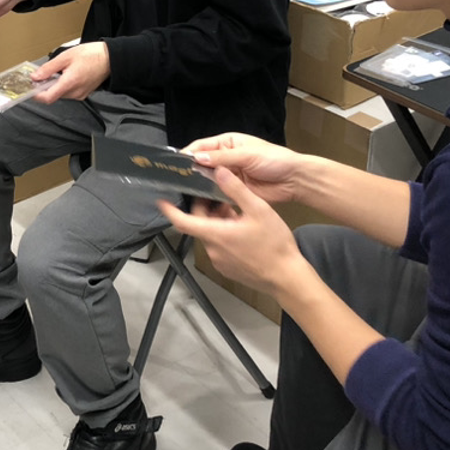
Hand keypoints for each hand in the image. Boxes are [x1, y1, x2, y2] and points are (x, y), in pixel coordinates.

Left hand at [31, 42, 109, 103]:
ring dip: (55, 86)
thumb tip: (35, 77)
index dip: (36, 95)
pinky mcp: (83, 94)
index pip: (48, 98)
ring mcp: (80, 95)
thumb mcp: (65, 57)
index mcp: (69, 83)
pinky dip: (63, 86)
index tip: (30, 88)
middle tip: (43, 74)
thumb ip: (49, 68)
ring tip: (58, 72)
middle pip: (53, 95)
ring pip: (60, 94)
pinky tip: (66, 75)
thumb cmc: (91, 55)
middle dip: (45, 87)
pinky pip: (68, 93)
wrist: (110, 58)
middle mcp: (75, 93)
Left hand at [157, 167, 303, 295]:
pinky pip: (219, 246)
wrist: (288, 277)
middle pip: (199, 224)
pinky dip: (225, 234)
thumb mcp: (258, 209)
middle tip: (222, 198)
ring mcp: (220, 261)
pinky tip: (243, 229)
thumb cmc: (275, 246)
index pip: (182, 222)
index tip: (161, 201)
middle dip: (207, 209)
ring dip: (218, 221)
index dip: (170, 210)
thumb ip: (236, 189)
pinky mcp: (228, 268)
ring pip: (211, 234)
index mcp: (216, 234)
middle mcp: (213, 249)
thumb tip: (219, 172)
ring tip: (238, 212)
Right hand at [183, 132, 304, 205]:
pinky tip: (203, 198)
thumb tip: (198, 158)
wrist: (294, 180)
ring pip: (207, 178)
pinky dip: (210, 195)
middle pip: (202, 163)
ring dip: (200, 183)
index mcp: (228, 143)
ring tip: (189, 188)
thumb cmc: (276, 160)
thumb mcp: (248, 155)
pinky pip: (217, 192)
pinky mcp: (233, 190)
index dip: (189, 153)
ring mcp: (229, 175)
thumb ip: (222, 157)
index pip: (202, 146)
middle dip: (192, 169)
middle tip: (180, 177)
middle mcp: (226, 158)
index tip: (177, 162)